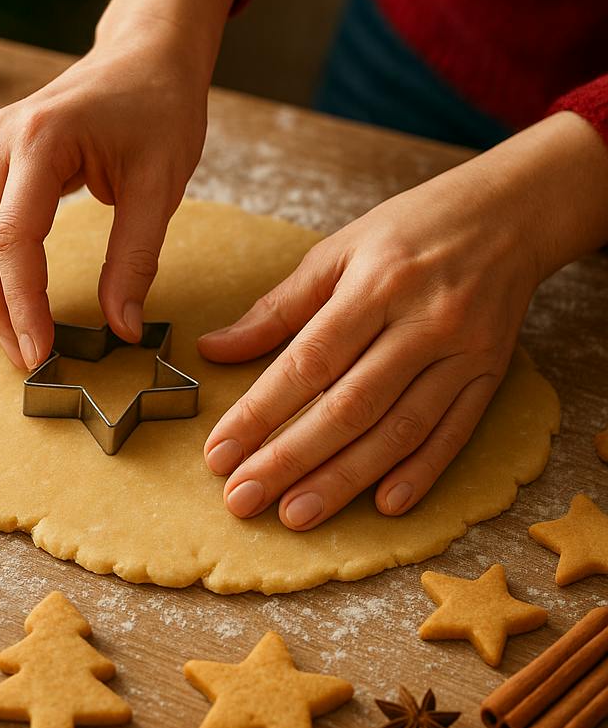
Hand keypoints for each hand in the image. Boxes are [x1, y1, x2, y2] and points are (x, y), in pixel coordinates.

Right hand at [0, 0, 238, 368]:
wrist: (147, 53)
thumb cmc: (160, 107)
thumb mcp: (162, 185)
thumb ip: (136, 259)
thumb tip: (122, 329)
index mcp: (42, 140)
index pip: (11, 239)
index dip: (21, 304)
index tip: (40, 353)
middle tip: (27, 360)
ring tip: (16, 338)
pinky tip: (7, 300)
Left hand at [198, 113, 607, 528]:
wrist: (512, 213)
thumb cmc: (413, 230)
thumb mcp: (339, 250)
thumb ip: (278, 308)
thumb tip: (215, 350)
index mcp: (376, 285)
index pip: (308, 362)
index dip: (260, 412)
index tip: (220, 453)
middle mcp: (422, 322)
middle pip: (349, 406)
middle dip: (290, 459)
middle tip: (244, 498)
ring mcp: (462, 353)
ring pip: (399, 429)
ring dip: (345, 479)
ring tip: (296, 514)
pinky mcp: (490, 375)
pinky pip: (453, 433)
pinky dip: (421, 472)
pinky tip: (384, 505)